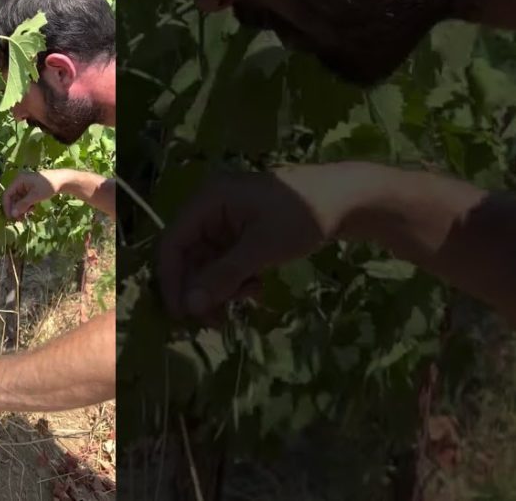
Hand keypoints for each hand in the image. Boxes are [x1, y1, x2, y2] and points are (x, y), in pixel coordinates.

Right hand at [2, 170, 63, 219]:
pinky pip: (24, 200)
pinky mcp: (30, 190)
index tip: (10, 217)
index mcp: (18, 181)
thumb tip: (13, 214)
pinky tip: (33, 209)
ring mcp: (24, 186)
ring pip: (18, 200)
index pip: (7, 195)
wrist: (62, 181)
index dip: (7, 206)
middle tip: (20, 219)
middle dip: (16, 209)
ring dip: (22, 208)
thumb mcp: (35, 196)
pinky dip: (27, 206)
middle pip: (12, 198)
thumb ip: (23, 205)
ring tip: (29, 214)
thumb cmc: (48, 186)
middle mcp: (19, 183)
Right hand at [158, 165, 355, 319]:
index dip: (172, 280)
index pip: (172, 243)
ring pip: (207, 263)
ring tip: (249, 296)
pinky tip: (257, 286)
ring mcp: (225, 220)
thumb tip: (190, 307)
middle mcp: (209, 208)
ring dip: (221, 286)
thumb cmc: (302, 216)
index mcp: (207, 200)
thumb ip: (223, 276)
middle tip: (216, 320)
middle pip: (188, 256)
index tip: (181, 314)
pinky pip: (225, 261)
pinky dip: (236, 278)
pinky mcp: (241, 231)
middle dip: (201, 289)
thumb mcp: (262, 248)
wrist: (348, 199)